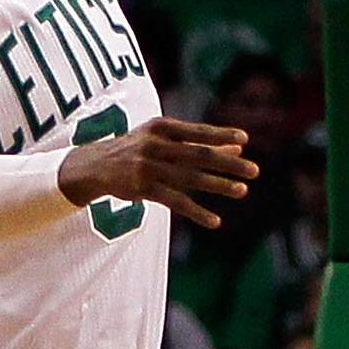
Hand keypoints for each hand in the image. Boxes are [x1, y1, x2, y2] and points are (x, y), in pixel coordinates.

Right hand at [59, 116, 255, 226]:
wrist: (94, 165)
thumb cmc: (137, 149)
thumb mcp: (163, 140)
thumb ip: (199, 143)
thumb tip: (238, 148)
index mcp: (162, 128)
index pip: (197, 132)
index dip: (221, 135)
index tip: (245, 140)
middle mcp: (156, 145)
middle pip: (198, 155)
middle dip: (227, 163)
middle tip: (254, 171)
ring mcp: (148, 167)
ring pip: (190, 179)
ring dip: (218, 186)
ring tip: (242, 191)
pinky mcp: (143, 189)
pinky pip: (175, 202)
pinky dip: (197, 212)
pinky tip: (215, 221)